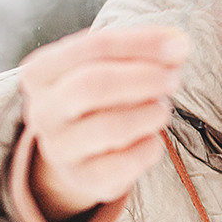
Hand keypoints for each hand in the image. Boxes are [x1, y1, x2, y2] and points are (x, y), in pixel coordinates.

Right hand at [20, 26, 188, 221]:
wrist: (76, 153)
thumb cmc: (98, 99)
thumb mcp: (109, 68)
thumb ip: (141, 53)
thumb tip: (178, 45)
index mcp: (41, 72)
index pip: (94, 47)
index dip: (142, 44)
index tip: (180, 45)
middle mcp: (42, 110)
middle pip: (94, 85)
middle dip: (145, 78)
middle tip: (174, 80)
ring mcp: (58, 148)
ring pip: (111, 127)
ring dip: (150, 114)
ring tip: (162, 110)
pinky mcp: (82, 178)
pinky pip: (124, 162)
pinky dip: (150, 147)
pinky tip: (153, 138)